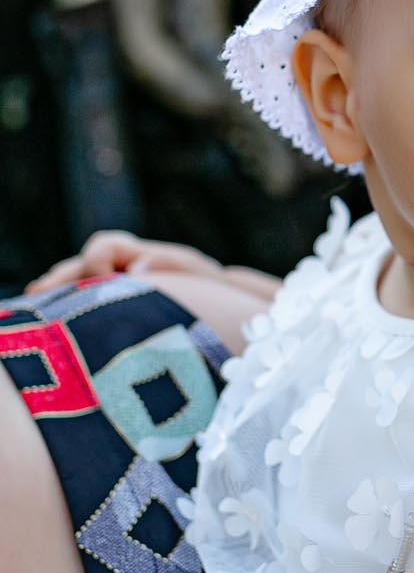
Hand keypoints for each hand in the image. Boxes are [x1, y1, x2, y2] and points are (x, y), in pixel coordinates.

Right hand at [26, 232, 225, 293]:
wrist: (217, 300)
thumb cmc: (206, 284)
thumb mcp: (196, 271)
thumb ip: (169, 264)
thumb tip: (136, 267)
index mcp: (135, 253)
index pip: (102, 246)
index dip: (97, 260)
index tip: (107, 280)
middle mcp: (117, 268)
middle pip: (78, 267)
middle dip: (59, 280)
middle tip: (39, 293)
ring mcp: (112, 290)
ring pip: (76, 288)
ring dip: (58, 297)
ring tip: (36, 308)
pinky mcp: (113, 312)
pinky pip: (85, 308)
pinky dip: (70, 313)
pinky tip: (53, 326)